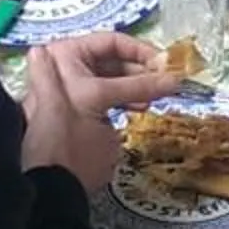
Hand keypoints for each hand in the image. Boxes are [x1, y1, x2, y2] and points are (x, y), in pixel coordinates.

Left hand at [18, 32, 177, 189]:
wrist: (53, 187)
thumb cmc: (69, 137)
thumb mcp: (98, 100)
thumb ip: (136, 86)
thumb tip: (175, 76)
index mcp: (64, 56)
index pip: (110, 41)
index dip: (141, 51)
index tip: (167, 64)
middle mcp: (67, 68)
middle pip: (114, 59)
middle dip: (142, 69)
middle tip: (169, 81)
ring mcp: (75, 90)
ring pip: (115, 79)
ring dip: (138, 86)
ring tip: (157, 98)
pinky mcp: (85, 111)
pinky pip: (110, 97)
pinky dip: (128, 100)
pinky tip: (143, 108)